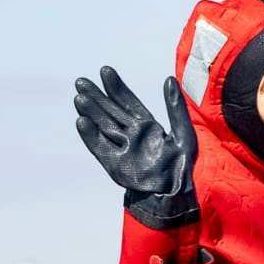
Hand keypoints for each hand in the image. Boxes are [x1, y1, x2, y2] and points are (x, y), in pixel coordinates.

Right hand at [74, 68, 199, 225]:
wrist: (175, 192)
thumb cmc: (181, 164)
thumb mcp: (183, 132)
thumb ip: (175, 108)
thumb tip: (168, 79)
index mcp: (147, 126)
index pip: (128, 103)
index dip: (117, 87)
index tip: (105, 71)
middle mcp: (132, 135)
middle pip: (110, 112)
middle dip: (97, 97)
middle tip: (81, 81)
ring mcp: (122, 149)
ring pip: (103, 126)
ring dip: (91, 112)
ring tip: (79, 97)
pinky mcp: (114, 164)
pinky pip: (100, 148)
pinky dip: (90, 136)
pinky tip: (81, 121)